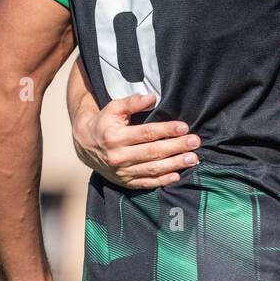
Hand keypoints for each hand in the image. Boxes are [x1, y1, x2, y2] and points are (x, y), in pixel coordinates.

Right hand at [72, 91, 199, 189]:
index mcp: (115, 137)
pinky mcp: (124, 182)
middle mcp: (118, 156)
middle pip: (153, 152)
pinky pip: (146, 183)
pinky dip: (162, 181)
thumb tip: (152, 97)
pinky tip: (177, 176)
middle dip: (176, 147)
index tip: (184, 127)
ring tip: (193, 159)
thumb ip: (132, 102)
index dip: (166, 130)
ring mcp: (121, 172)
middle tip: (195, 142)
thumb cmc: (105, 122)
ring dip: (175, 164)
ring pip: (152, 169)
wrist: (85, 145)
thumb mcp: (114, 108)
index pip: (146, 133)